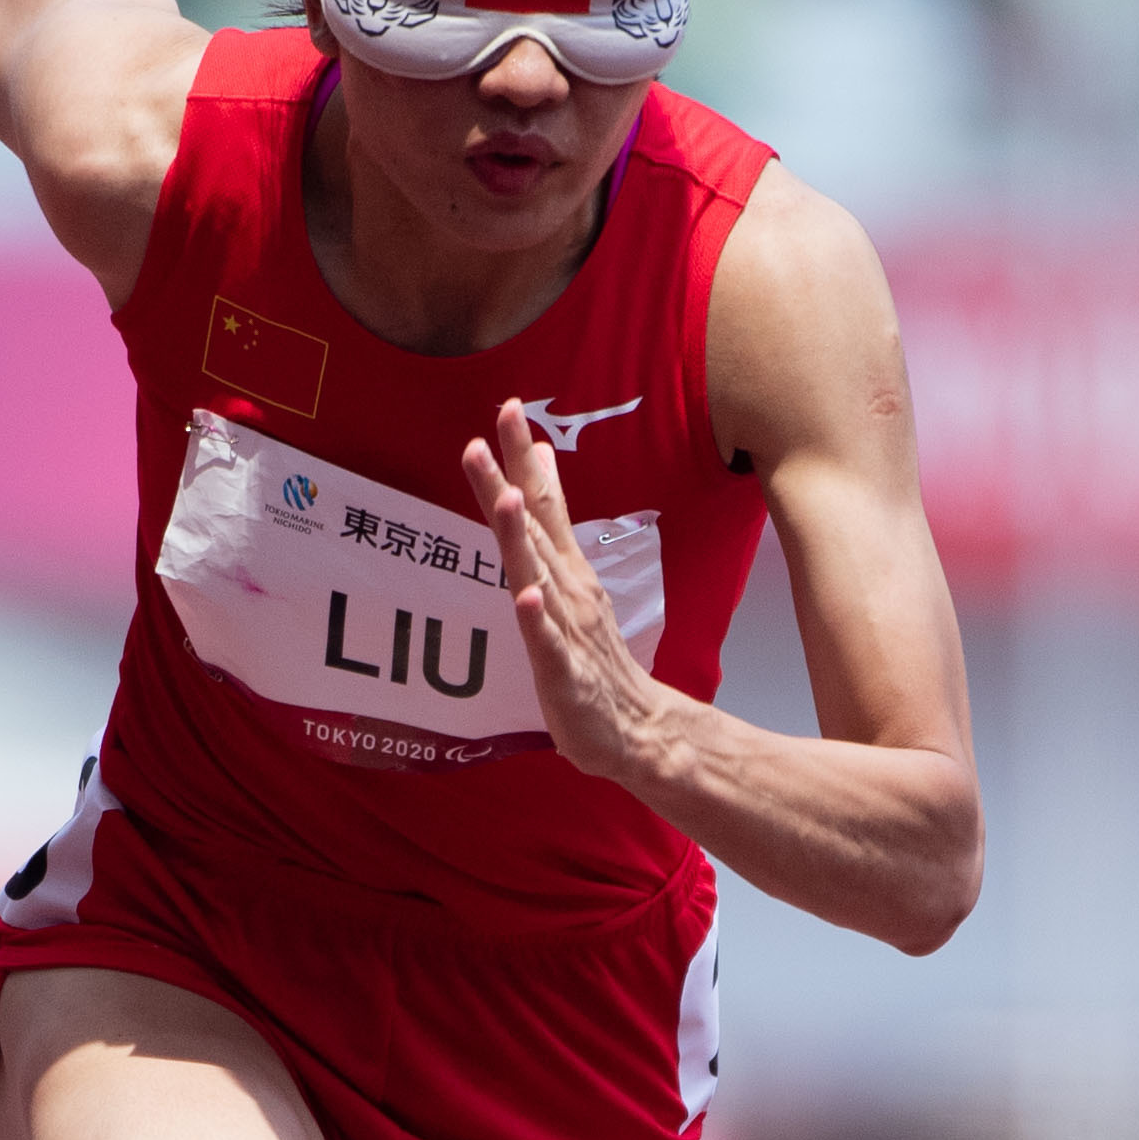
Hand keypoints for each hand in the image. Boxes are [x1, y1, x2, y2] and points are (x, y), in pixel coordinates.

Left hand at [466, 408, 679, 782]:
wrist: (637, 731)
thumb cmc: (592, 660)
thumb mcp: (567, 584)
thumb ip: (550, 528)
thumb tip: (538, 468)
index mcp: (565, 571)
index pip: (544, 503)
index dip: (524, 457)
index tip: (509, 408)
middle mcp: (567, 590)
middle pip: (536, 525)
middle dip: (516, 473)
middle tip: (501, 422)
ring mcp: (567, 630)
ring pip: (540, 576)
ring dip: (524, 537)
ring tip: (510, 497)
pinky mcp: (564, 674)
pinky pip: (548, 644)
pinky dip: (537, 620)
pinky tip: (527, 597)